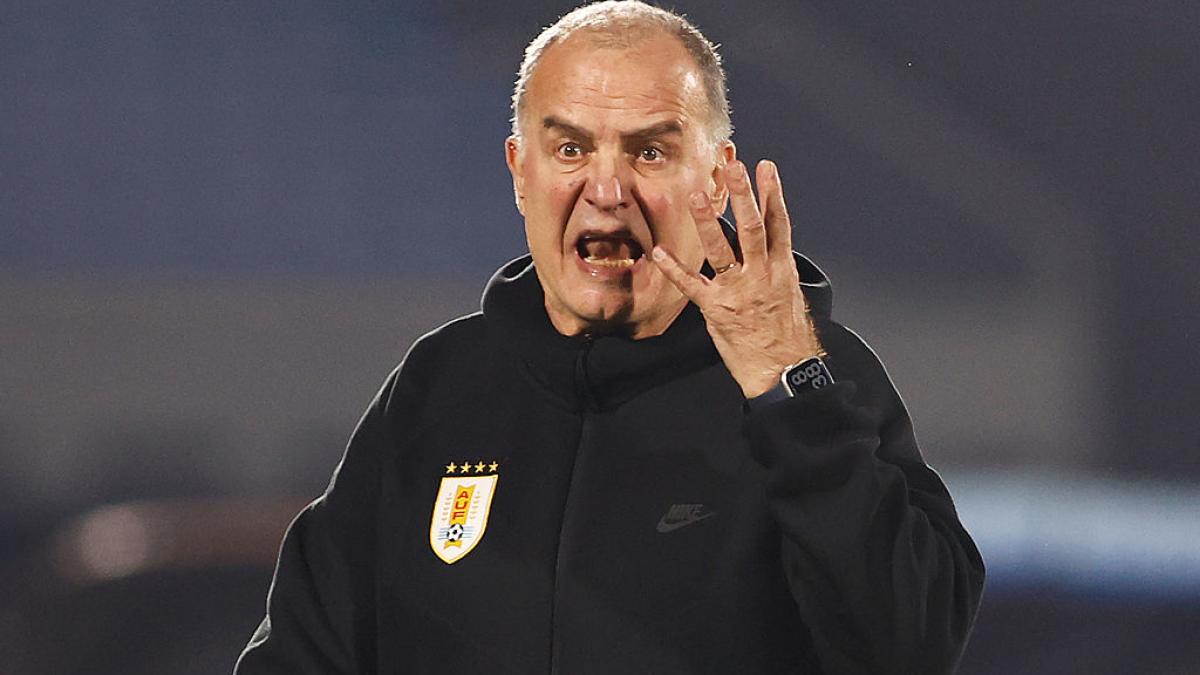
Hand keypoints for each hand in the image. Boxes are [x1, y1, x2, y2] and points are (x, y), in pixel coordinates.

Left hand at [652, 159, 822, 398]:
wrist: (783, 369)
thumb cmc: (786, 335)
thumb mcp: (790, 295)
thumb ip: (776, 269)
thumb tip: (770, 248)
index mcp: (782, 269)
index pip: (779, 224)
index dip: (773, 194)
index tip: (767, 168)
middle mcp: (762, 275)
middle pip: (754, 228)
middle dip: (744, 195)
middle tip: (733, 167)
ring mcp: (739, 291)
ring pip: (723, 250)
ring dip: (708, 222)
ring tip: (696, 196)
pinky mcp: (718, 309)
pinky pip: (693, 285)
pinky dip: (675, 269)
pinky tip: (659, 252)